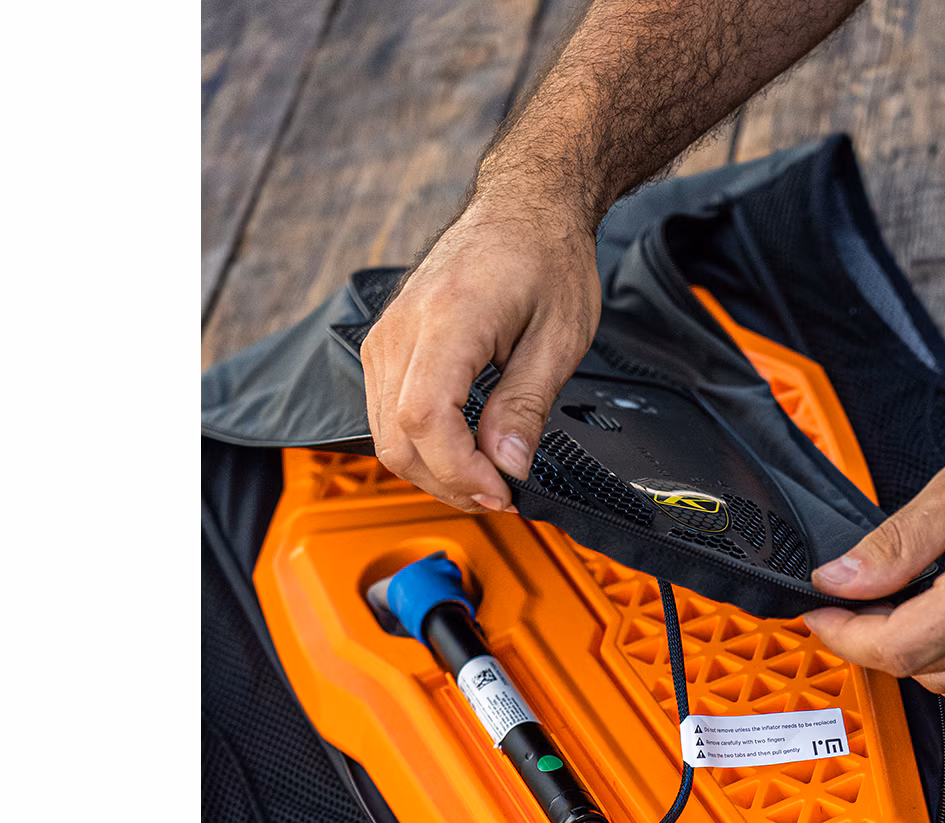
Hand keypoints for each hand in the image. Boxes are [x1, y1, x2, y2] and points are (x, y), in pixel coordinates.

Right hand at [362, 189, 601, 511]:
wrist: (524, 207)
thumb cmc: (545, 257)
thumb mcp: (559, 339)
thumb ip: (527, 407)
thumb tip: (509, 467)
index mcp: (449, 318)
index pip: (425, 419)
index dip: (461, 472)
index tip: (501, 491)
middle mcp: (403, 327)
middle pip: (397, 439)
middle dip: (450, 484)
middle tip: (501, 494)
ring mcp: (386, 337)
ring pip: (385, 436)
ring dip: (435, 473)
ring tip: (486, 479)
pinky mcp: (386, 347)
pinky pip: (386, 417)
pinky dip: (422, 448)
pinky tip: (463, 454)